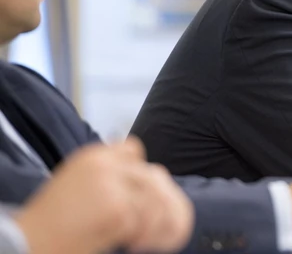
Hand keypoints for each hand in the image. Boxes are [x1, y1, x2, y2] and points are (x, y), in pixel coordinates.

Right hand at [16, 139, 192, 253]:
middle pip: (153, 175)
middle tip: (151, 228)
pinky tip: (128, 245)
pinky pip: (142, 221)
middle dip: (160, 202)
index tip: (141, 200)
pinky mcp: (116, 207)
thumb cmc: (53, 221)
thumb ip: (110, 176)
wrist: (27, 242)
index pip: (134, 150)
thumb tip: (154, 181)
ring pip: (154, 199)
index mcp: (93, 155)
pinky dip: (141, 237)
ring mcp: (110, 183)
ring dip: (154, 223)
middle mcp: (103, 163)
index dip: (142, 175)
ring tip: (140, 240)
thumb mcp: (79, 184)